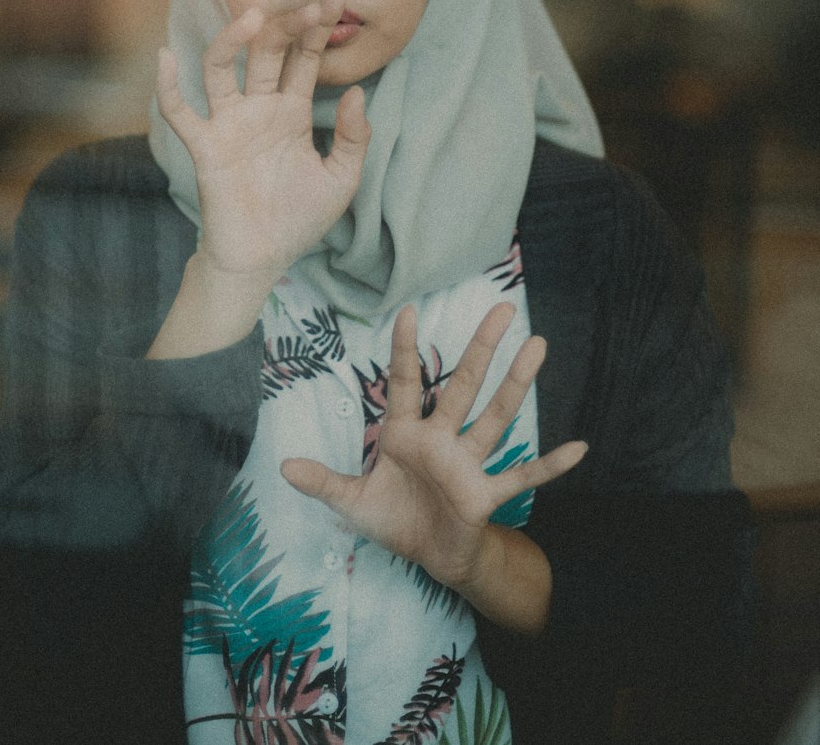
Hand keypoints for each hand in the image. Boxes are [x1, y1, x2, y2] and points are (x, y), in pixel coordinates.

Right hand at [154, 0, 371, 287]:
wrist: (262, 259)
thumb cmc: (299, 218)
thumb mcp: (341, 178)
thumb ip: (353, 137)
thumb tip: (355, 92)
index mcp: (292, 111)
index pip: (305, 58)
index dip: (320, 28)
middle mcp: (259, 108)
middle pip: (268, 52)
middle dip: (289, 25)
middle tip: (313, 2)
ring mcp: (230, 124)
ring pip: (223, 69)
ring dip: (234, 40)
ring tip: (255, 16)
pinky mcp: (205, 146)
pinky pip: (181, 112)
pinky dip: (168, 85)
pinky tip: (166, 56)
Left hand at [281, 302, 586, 630]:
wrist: (430, 558)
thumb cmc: (395, 519)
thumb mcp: (353, 503)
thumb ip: (323, 482)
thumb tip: (283, 465)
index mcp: (405, 434)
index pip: (406, 382)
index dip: (405, 349)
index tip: (409, 310)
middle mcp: (441, 439)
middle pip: (464, 384)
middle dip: (481, 347)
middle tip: (502, 306)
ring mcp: (468, 463)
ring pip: (496, 417)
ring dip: (517, 384)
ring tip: (538, 346)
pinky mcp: (487, 495)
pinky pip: (524, 477)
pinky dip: (551, 465)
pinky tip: (580, 447)